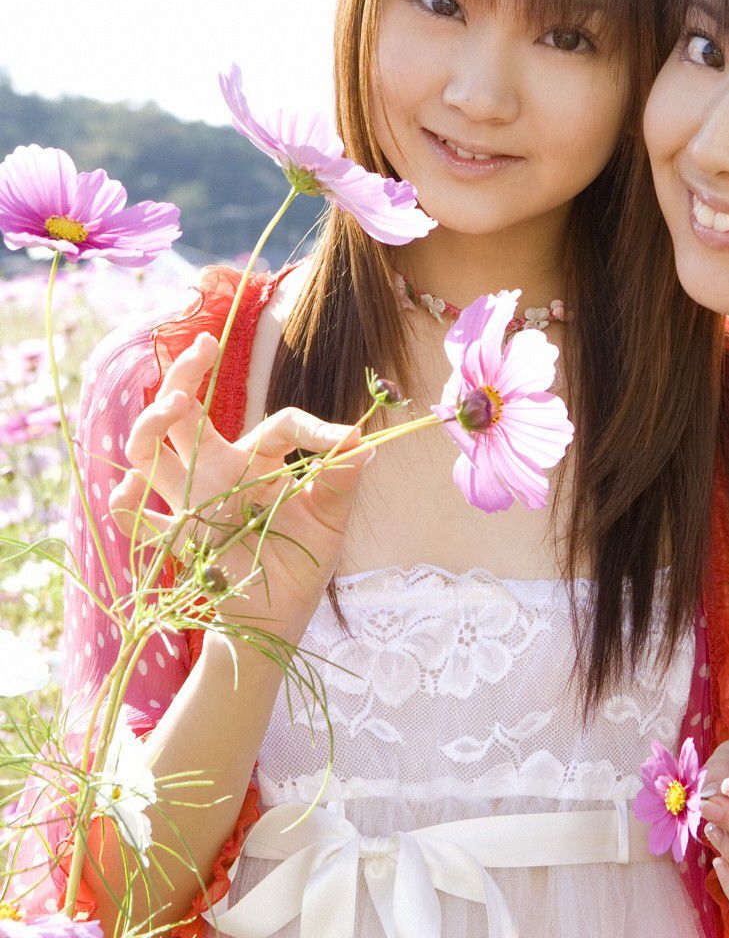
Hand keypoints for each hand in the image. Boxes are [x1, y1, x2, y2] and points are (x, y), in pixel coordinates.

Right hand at [107, 332, 370, 645]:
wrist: (277, 618)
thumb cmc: (303, 561)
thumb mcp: (330, 522)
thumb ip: (340, 482)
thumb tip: (363, 442)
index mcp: (262, 461)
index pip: (280, 424)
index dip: (313, 428)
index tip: (344, 440)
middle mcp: (219, 471)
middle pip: (187, 413)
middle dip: (186, 376)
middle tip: (202, 348)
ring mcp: (191, 501)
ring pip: (151, 450)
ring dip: (152, 424)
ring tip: (173, 408)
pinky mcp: (175, 539)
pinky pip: (133, 516)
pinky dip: (125, 501)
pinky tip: (133, 489)